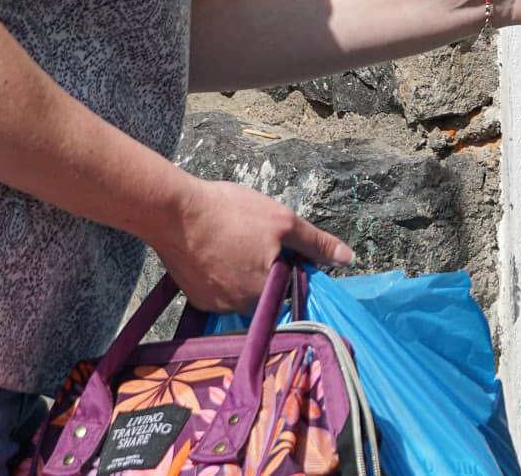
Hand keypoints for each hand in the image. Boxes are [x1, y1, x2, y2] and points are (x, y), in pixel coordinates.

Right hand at [153, 177, 352, 312]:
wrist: (173, 211)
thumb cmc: (230, 213)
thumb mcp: (283, 221)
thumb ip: (316, 244)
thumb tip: (347, 258)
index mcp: (265, 292)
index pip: (292, 288)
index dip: (292, 265)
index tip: (282, 246)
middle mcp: (239, 308)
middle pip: (267, 292)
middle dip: (268, 269)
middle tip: (256, 239)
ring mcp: (214, 305)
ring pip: (243, 292)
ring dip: (245, 272)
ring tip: (236, 241)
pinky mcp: (196, 298)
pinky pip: (221, 291)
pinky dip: (224, 274)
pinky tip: (218, 250)